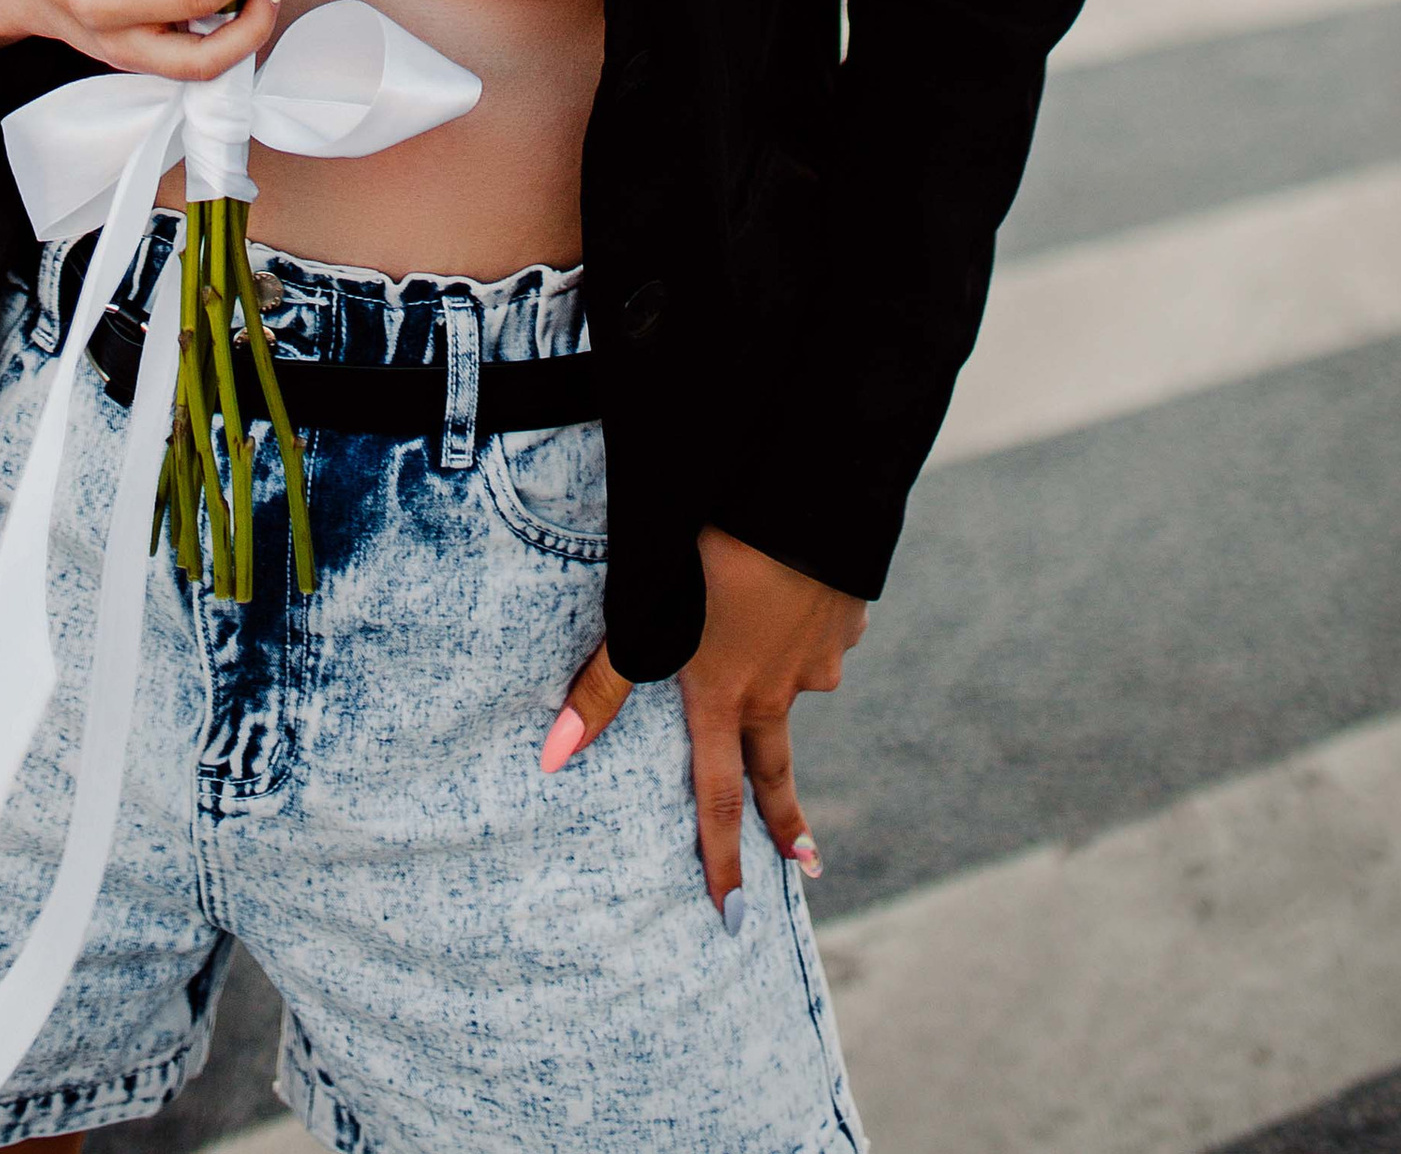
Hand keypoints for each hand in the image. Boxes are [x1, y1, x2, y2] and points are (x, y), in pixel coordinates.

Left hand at [545, 526, 865, 916]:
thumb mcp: (649, 610)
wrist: (801, 486)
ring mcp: (821, 654)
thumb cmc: (710, 547)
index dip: (726, 859)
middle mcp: (780, 687)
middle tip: (805, 864)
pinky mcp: (846, 614)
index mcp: (726, 694)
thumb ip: (607, 682)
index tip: (737, 915)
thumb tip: (553, 757)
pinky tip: (788, 578)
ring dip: (781, 670)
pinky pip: (821, 630)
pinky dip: (803, 620)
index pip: (722, 797)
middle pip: (777, 766)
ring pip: (796, 679)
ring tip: (758, 611)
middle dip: (787, 820)